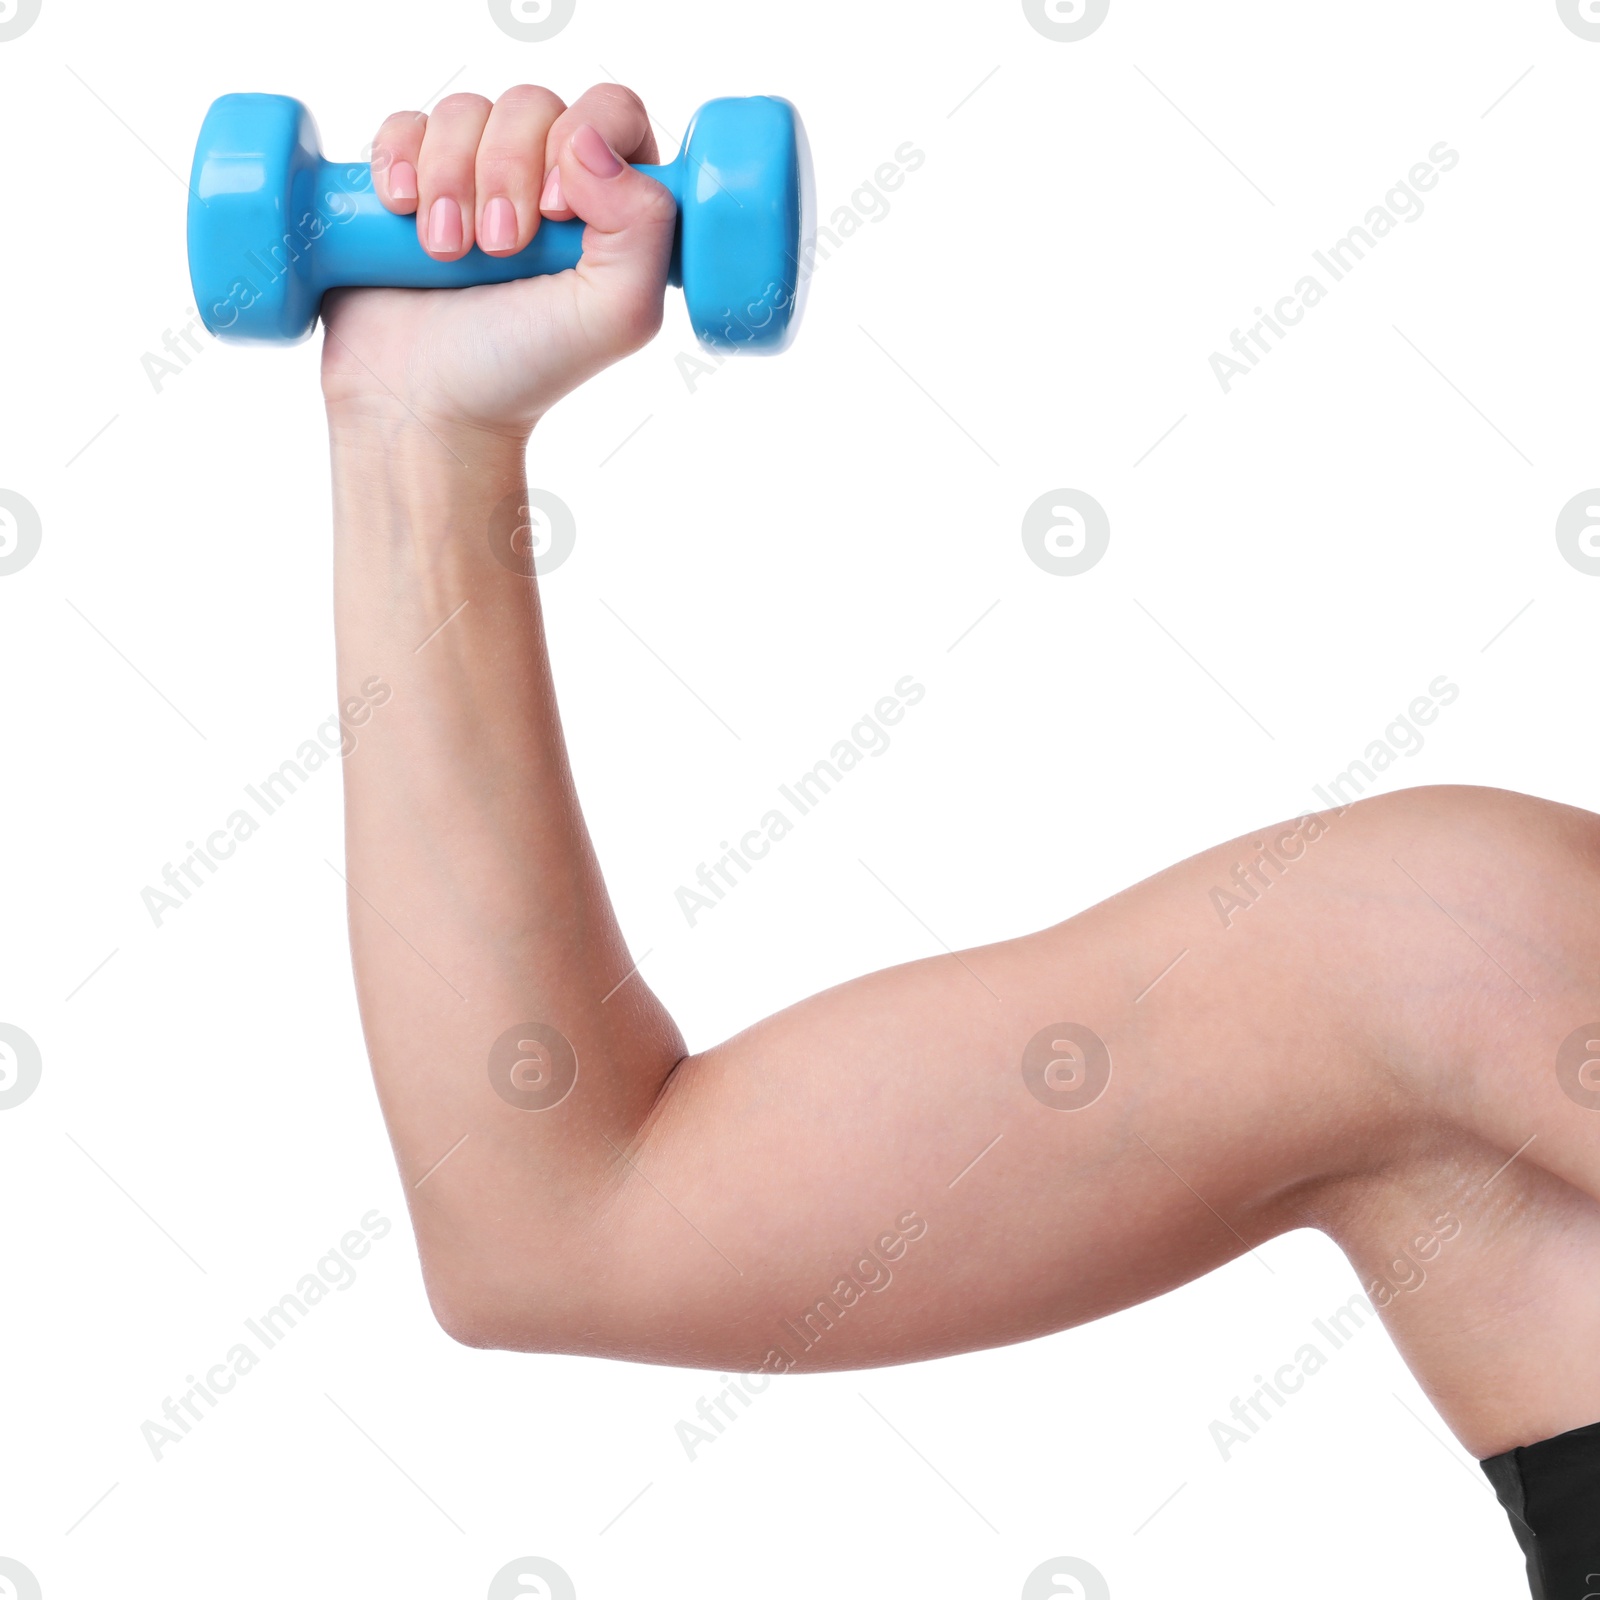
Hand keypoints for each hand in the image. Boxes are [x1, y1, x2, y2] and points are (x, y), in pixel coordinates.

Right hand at [320, 83, 676, 441]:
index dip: (581, 141)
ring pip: (465, 110)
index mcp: (613, 206)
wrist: (425, 404)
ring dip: (451, 178)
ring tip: (447, 253)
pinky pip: (404, 124)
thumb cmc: (525, 368)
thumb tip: (590, 141)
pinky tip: (403, 211)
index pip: (612, 113)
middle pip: (532, 105)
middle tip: (498, 249)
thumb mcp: (616, 314)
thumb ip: (643, 227)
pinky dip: (399, 160)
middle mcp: (548, 181)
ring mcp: (477, 177)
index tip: (555, 212)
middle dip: (506, 172)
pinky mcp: (412, 181)